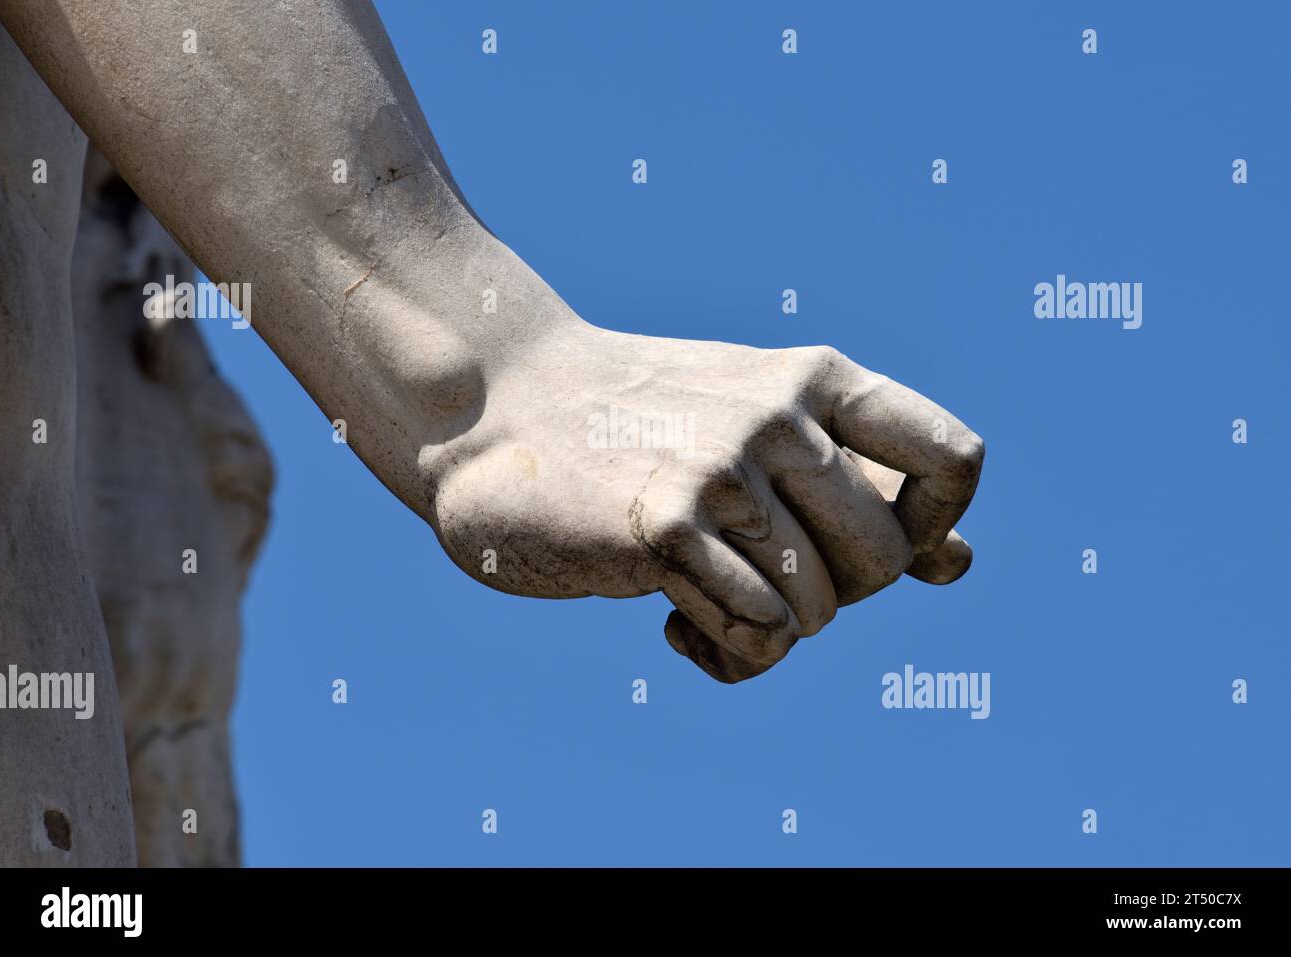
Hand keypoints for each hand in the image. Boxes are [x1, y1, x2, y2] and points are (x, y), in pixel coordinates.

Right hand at [425, 322, 982, 682]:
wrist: (498, 406)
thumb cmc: (638, 427)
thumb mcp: (757, 433)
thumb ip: (857, 490)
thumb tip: (959, 564)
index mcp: (813, 379)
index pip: (951, 457)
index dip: (936, 524)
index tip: (879, 542)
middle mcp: (778, 418)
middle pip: (884, 560)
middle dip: (836, 595)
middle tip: (763, 571)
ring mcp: (722, 471)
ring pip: (817, 609)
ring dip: (767, 627)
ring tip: (706, 595)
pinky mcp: (665, 530)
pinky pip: (756, 637)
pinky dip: (723, 652)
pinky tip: (674, 623)